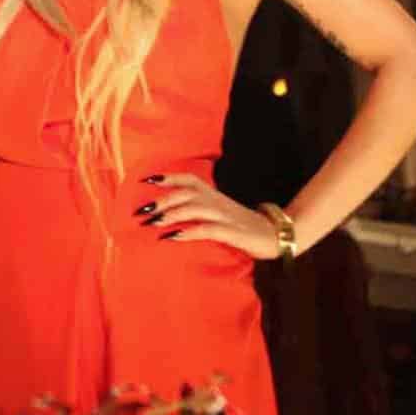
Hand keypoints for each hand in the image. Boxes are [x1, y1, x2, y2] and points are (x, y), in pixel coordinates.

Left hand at [135, 173, 280, 259]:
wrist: (273, 234)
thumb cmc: (242, 225)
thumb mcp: (220, 212)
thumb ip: (200, 209)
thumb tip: (171, 212)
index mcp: (213, 195)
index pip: (189, 179)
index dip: (169, 177)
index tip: (146, 180)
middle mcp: (217, 201)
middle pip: (187, 192)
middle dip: (163, 200)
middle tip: (141, 212)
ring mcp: (225, 216)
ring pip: (195, 208)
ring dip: (172, 214)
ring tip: (153, 223)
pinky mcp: (232, 232)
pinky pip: (207, 229)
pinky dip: (188, 232)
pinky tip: (173, 237)